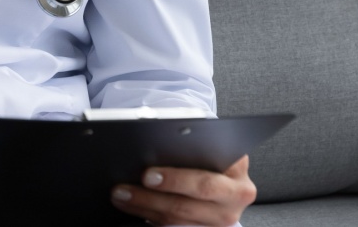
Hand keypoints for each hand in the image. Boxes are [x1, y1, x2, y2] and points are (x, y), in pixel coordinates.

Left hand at [110, 155, 256, 225]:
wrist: (224, 165)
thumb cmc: (207, 146)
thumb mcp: (205, 139)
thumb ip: (184, 143)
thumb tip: (147, 141)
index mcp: (236, 168)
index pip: (204, 178)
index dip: (174, 180)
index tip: (146, 176)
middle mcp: (236, 195)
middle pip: (188, 204)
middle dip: (151, 198)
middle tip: (123, 189)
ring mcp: (225, 216)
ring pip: (180, 218)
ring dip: (145, 208)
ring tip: (120, 196)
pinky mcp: (211, 226)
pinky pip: (178, 225)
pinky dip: (152, 216)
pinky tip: (133, 206)